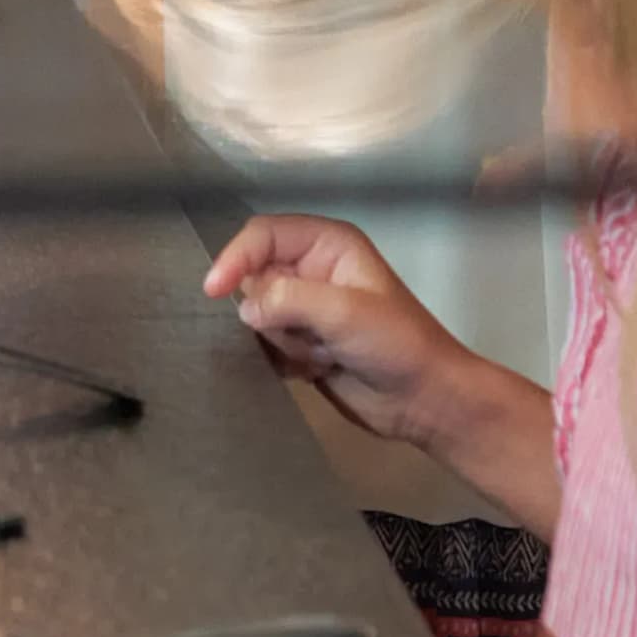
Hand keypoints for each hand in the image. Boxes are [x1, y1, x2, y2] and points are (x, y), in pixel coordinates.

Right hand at [203, 212, 466, 448]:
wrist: (424, 401)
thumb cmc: (396, 344)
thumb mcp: (345, 312)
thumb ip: (288, 299)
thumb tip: (244, 307)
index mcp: (328, 244)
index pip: (264, 235)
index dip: (236, 257)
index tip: (212, 290)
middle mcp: (313, 270)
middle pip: (256, 277)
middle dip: (272, 312)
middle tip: (308, 335)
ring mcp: (308, 309)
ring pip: (259, 316)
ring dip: (284, 341)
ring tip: (323, 354)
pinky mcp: (303, 344)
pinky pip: (267, 346)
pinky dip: (284, 360)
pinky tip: (318, 369)